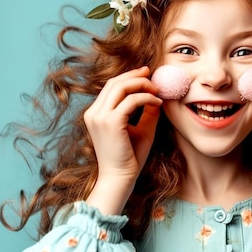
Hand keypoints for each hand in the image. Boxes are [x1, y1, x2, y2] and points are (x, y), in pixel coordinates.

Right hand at [83, 66, 161, 213]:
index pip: (111, 87)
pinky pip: (131, 101)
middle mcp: (94, 113)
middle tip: (152, 73)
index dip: (128, 77)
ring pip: (121, 87)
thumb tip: (157, 96)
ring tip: (157, 90)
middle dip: (135, 75)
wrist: (119, 179)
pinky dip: (146, 97)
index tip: (145, 73)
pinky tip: (157, 102)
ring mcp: (99, 117)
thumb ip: (147, 112)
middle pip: (115, 83)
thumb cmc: (129, 158)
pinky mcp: (110, 122)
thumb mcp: (140, 130)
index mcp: (95, 114)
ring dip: (142, 84)